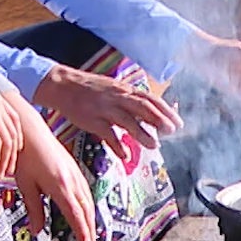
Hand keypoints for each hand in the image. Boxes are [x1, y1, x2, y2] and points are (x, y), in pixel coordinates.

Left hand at [4, 91, 97, 240]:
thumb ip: (34, 209)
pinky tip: (85, 210)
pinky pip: (85, 190)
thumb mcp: (25, 185)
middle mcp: (71, 180)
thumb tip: (37, 230)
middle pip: (86, 210)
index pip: (75, 215)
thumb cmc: (24, 156)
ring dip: (90, 218)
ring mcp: (75, 173)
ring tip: (90, 233)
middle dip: (90, 229)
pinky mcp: (74, 168)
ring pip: (88, 200)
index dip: (82, 232)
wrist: (30, 130)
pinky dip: (88, 205)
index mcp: (60, 186)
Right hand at [32, 64, 181, 168]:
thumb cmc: (90, 89)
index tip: (178, 122)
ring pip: (126, 120)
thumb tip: (151, 112)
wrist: (62, 85)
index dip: (166, 110)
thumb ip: (131, 100)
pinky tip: (125, 155)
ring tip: (154, 145)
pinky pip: (106, 133)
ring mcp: (104, 108)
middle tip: (172, 131)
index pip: (150, 99)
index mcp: (124, 90)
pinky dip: (116, 145)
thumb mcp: (114, 89)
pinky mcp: (91, 119)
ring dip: (141, 133)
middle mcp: (117, 97)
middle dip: (159, 119)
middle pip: (142, 107)